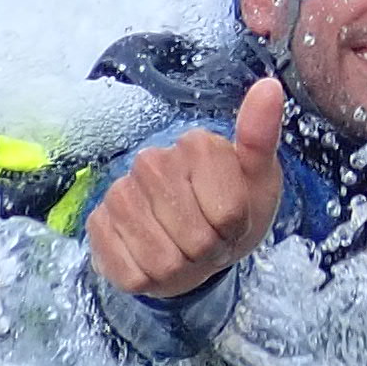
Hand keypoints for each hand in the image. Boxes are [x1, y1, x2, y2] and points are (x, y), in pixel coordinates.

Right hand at [85, 78, 287, 297]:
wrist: (191, 239)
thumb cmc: (231, 208)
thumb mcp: (258, 179)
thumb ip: (261, 137)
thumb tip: (269, 86)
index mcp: (197, 145)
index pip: (229, 214)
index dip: (235, 231)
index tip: (231, 222)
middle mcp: (152, 162)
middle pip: (197, 240)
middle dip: (208, 251)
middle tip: (207, 239)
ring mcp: (120, 193)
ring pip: (163, 262)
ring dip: (180, 269)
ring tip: (182, 249)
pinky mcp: (97, 225)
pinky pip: (131, 274)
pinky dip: (148, 279)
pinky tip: (151, 257)